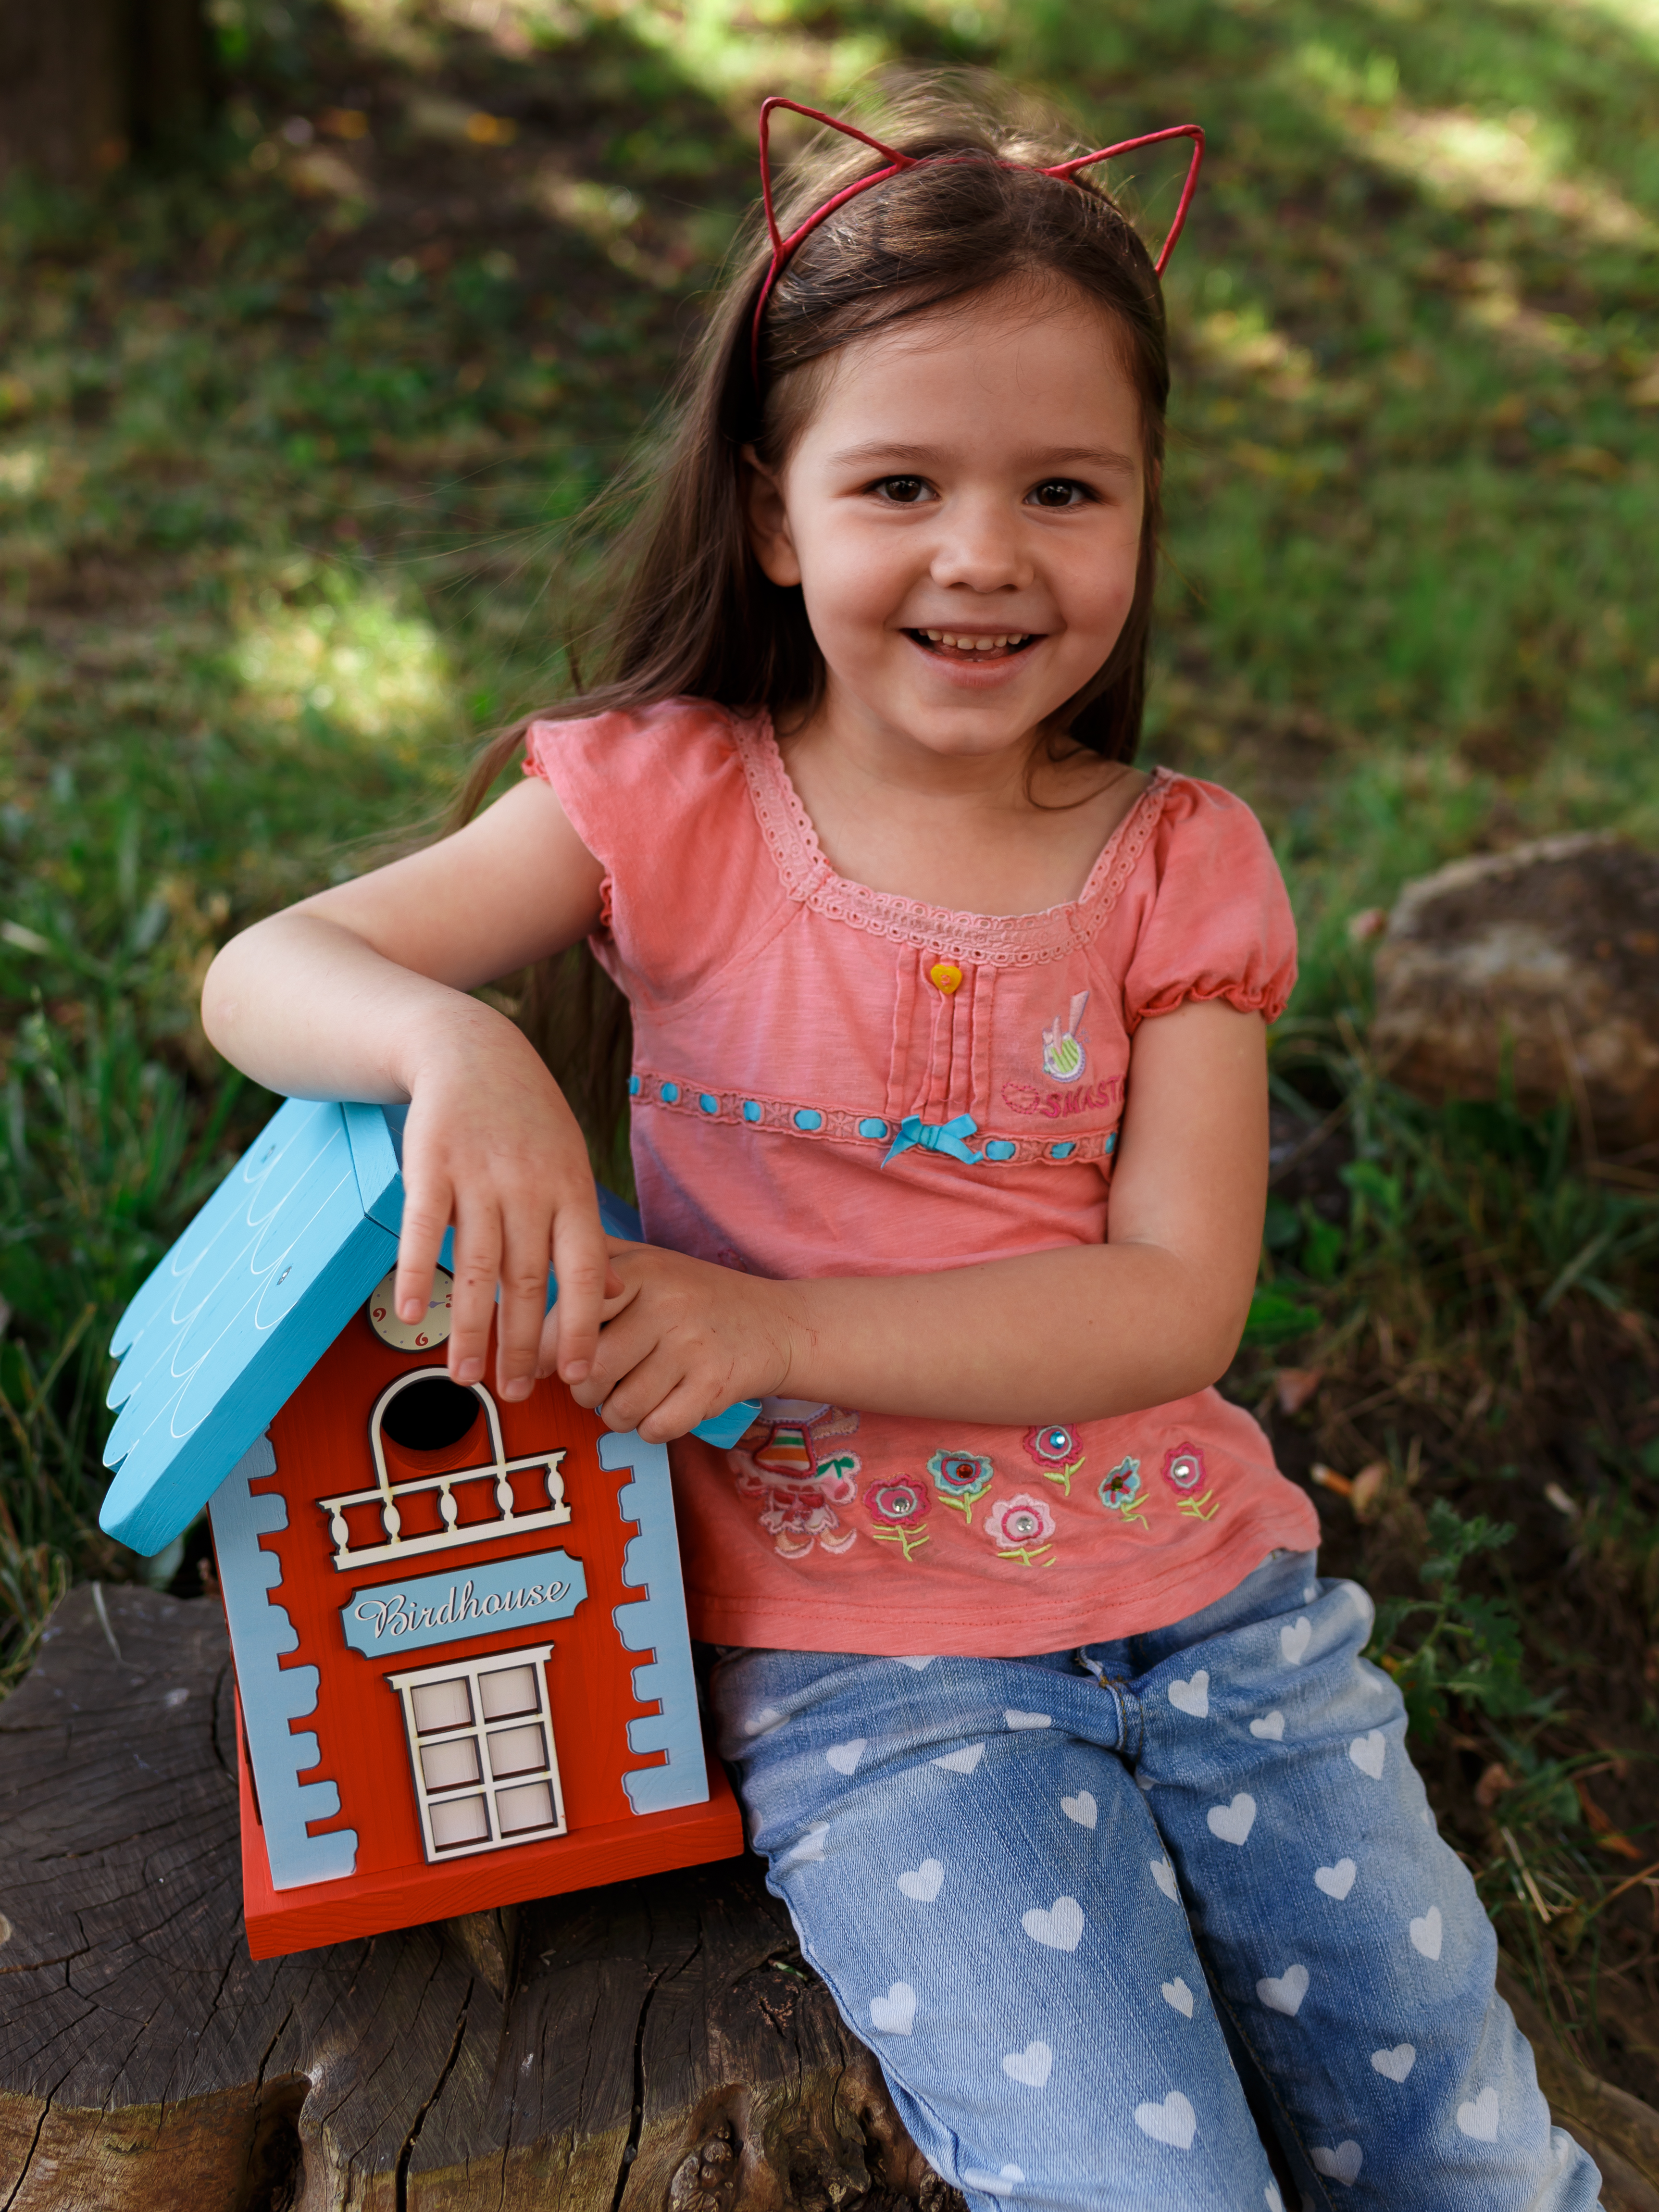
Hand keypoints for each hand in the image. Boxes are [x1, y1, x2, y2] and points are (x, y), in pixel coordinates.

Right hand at [393, 1011, 621, 1401]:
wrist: (471, 1049)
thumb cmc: (527, 1118)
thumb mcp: (571, 1164)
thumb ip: (585, 1229)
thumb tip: (616, 1292)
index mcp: (571, 1191)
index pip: (584, 1271)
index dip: (581, 1326)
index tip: (577, 1375)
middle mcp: (530, 1187)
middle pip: (528, 1280)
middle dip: (523, 1344)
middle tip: (517, 1394)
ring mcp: (479, 1174)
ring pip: (475, 1266)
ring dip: (469, 1329)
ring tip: (463, 1377)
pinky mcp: (431, 1163)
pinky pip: (422, 1228)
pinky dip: (414, 1273)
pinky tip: (412, 1316)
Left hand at [566, 1243, 804, 1442]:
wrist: (777, 1323)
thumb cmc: (698, 1296)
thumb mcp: (652, 1260)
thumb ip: (599, 1264)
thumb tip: (535, 1280)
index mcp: (642, 1271)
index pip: (573, 1316)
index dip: (551, 1349)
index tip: (546, 1366)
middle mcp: (666, 1306)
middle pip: (589, 1370)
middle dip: (581, 1391)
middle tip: (592, 1387)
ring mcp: (692, 1347)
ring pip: (619, 1407)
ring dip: (614, 1415)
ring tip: (626, 1399)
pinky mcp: (714, 1386)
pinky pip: (656, 1428)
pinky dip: (649, 1428)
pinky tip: (659, 1409)